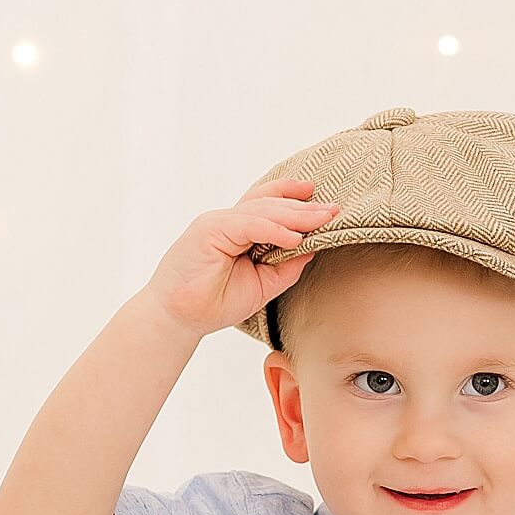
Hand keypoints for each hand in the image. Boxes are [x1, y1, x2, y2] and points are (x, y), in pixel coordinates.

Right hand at [143, 178, 340, 339]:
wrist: (180, 317)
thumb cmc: (215, 302)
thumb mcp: (263, 284)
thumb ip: (286, 265)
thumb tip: (312, 248)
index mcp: (239, 230)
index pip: (270, 204)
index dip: (294, 197)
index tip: (323, 200)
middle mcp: (229, 221)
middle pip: (272, 204)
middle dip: (305, 207)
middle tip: (334, 210)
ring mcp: (219, 222)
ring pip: (263, 211)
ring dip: (296, 215)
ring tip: (324, 218)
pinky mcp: (210, 229)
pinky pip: (249, 224)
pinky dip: (274, 229)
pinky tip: (295, 235)